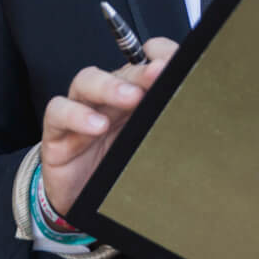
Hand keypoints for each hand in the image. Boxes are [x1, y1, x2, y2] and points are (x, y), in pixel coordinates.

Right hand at [40, 36, 177, 217]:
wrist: (80, 204)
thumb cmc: (116, 173)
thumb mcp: (146, 150)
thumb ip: (166, 126)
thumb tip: (201, 113)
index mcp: (134, 97)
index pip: (145, 62)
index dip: (160, 54)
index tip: (177, 61)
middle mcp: (107, 99)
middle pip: (121, 70)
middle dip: (141, 71)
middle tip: (158, 74)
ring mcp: (81, 111)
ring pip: (87, 80)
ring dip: (110, 86)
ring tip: (130, 98)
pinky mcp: (57, 131)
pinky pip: (59, 110)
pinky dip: (76, 114)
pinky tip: (95, 126)